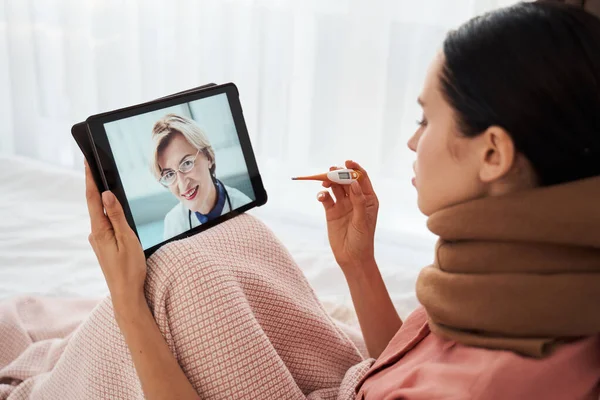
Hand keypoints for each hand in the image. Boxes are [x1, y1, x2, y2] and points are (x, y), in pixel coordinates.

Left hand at [84, 160, 146, 308]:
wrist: (126, 293)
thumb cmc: (130, 268)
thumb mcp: (127, 239)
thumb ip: (116, 216)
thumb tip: (106, 195)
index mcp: (100, 230)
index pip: (92, 199)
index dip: (90, 179)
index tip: (87, 162)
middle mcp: (95, 233)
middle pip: (93, 203)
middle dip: (94, 183)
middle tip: (94, 164)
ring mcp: (99, 239)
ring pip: (99, 213)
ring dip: (100, 197)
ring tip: (103, 180)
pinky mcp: (104, 244)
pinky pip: (104, 222)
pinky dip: (106, 210)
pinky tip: (111, 206)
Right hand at [317, 160, 378, 272]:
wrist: (352, 257)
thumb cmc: (362, 240)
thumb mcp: (362, 220)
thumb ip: (358, 201)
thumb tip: (354, 182)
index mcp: (368, 199)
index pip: (362, 178)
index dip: (354, 168)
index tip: (347, 162)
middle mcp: (355, 199)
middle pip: (346, 180)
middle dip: (339, 174)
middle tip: (331, 171)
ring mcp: (343, 205)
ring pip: (335, 187)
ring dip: (329, 182)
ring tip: (324, 182)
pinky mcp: (331, 212)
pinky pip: (326, 199)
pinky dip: (322, 195)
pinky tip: (321, 196)